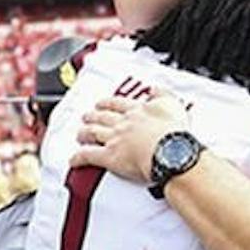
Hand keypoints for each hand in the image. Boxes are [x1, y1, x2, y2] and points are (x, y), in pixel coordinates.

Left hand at [71, 91, 188, 182]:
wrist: (172, 150)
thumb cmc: (174, 132)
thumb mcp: (173, 105)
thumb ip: (163, 95)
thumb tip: (156, 90)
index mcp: (138, 110)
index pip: (119, 104)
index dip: (109, 103)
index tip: (104, 103)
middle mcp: (123, 123)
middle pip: (103, 117)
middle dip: (93, 116)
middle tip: (88, 116)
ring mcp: (114, 139)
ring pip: (93, 133)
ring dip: (84, 133)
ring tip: (80, 134)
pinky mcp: (110, 157)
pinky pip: (89, 156)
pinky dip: (79, 158)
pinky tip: (74, 160)